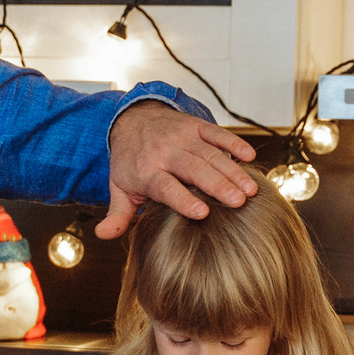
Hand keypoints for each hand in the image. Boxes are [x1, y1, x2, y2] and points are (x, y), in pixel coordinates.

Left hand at [97, 102, 257, 238]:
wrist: (133, 119)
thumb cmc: (130, 160)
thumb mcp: (119, 188)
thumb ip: (117, 214)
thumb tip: (103, 235)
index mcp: (146, 172)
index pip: (166, 187)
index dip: (183, 199)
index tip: (202, 213)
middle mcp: (165, 152)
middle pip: (194, 169)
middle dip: (217, 185)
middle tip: (238, 201)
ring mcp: (182, 137)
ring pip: (210, 154)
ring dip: (232, 171)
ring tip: (250, 189)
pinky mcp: (196, 126)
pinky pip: (217, 133)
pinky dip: (233, 144)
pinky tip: (250, 157)